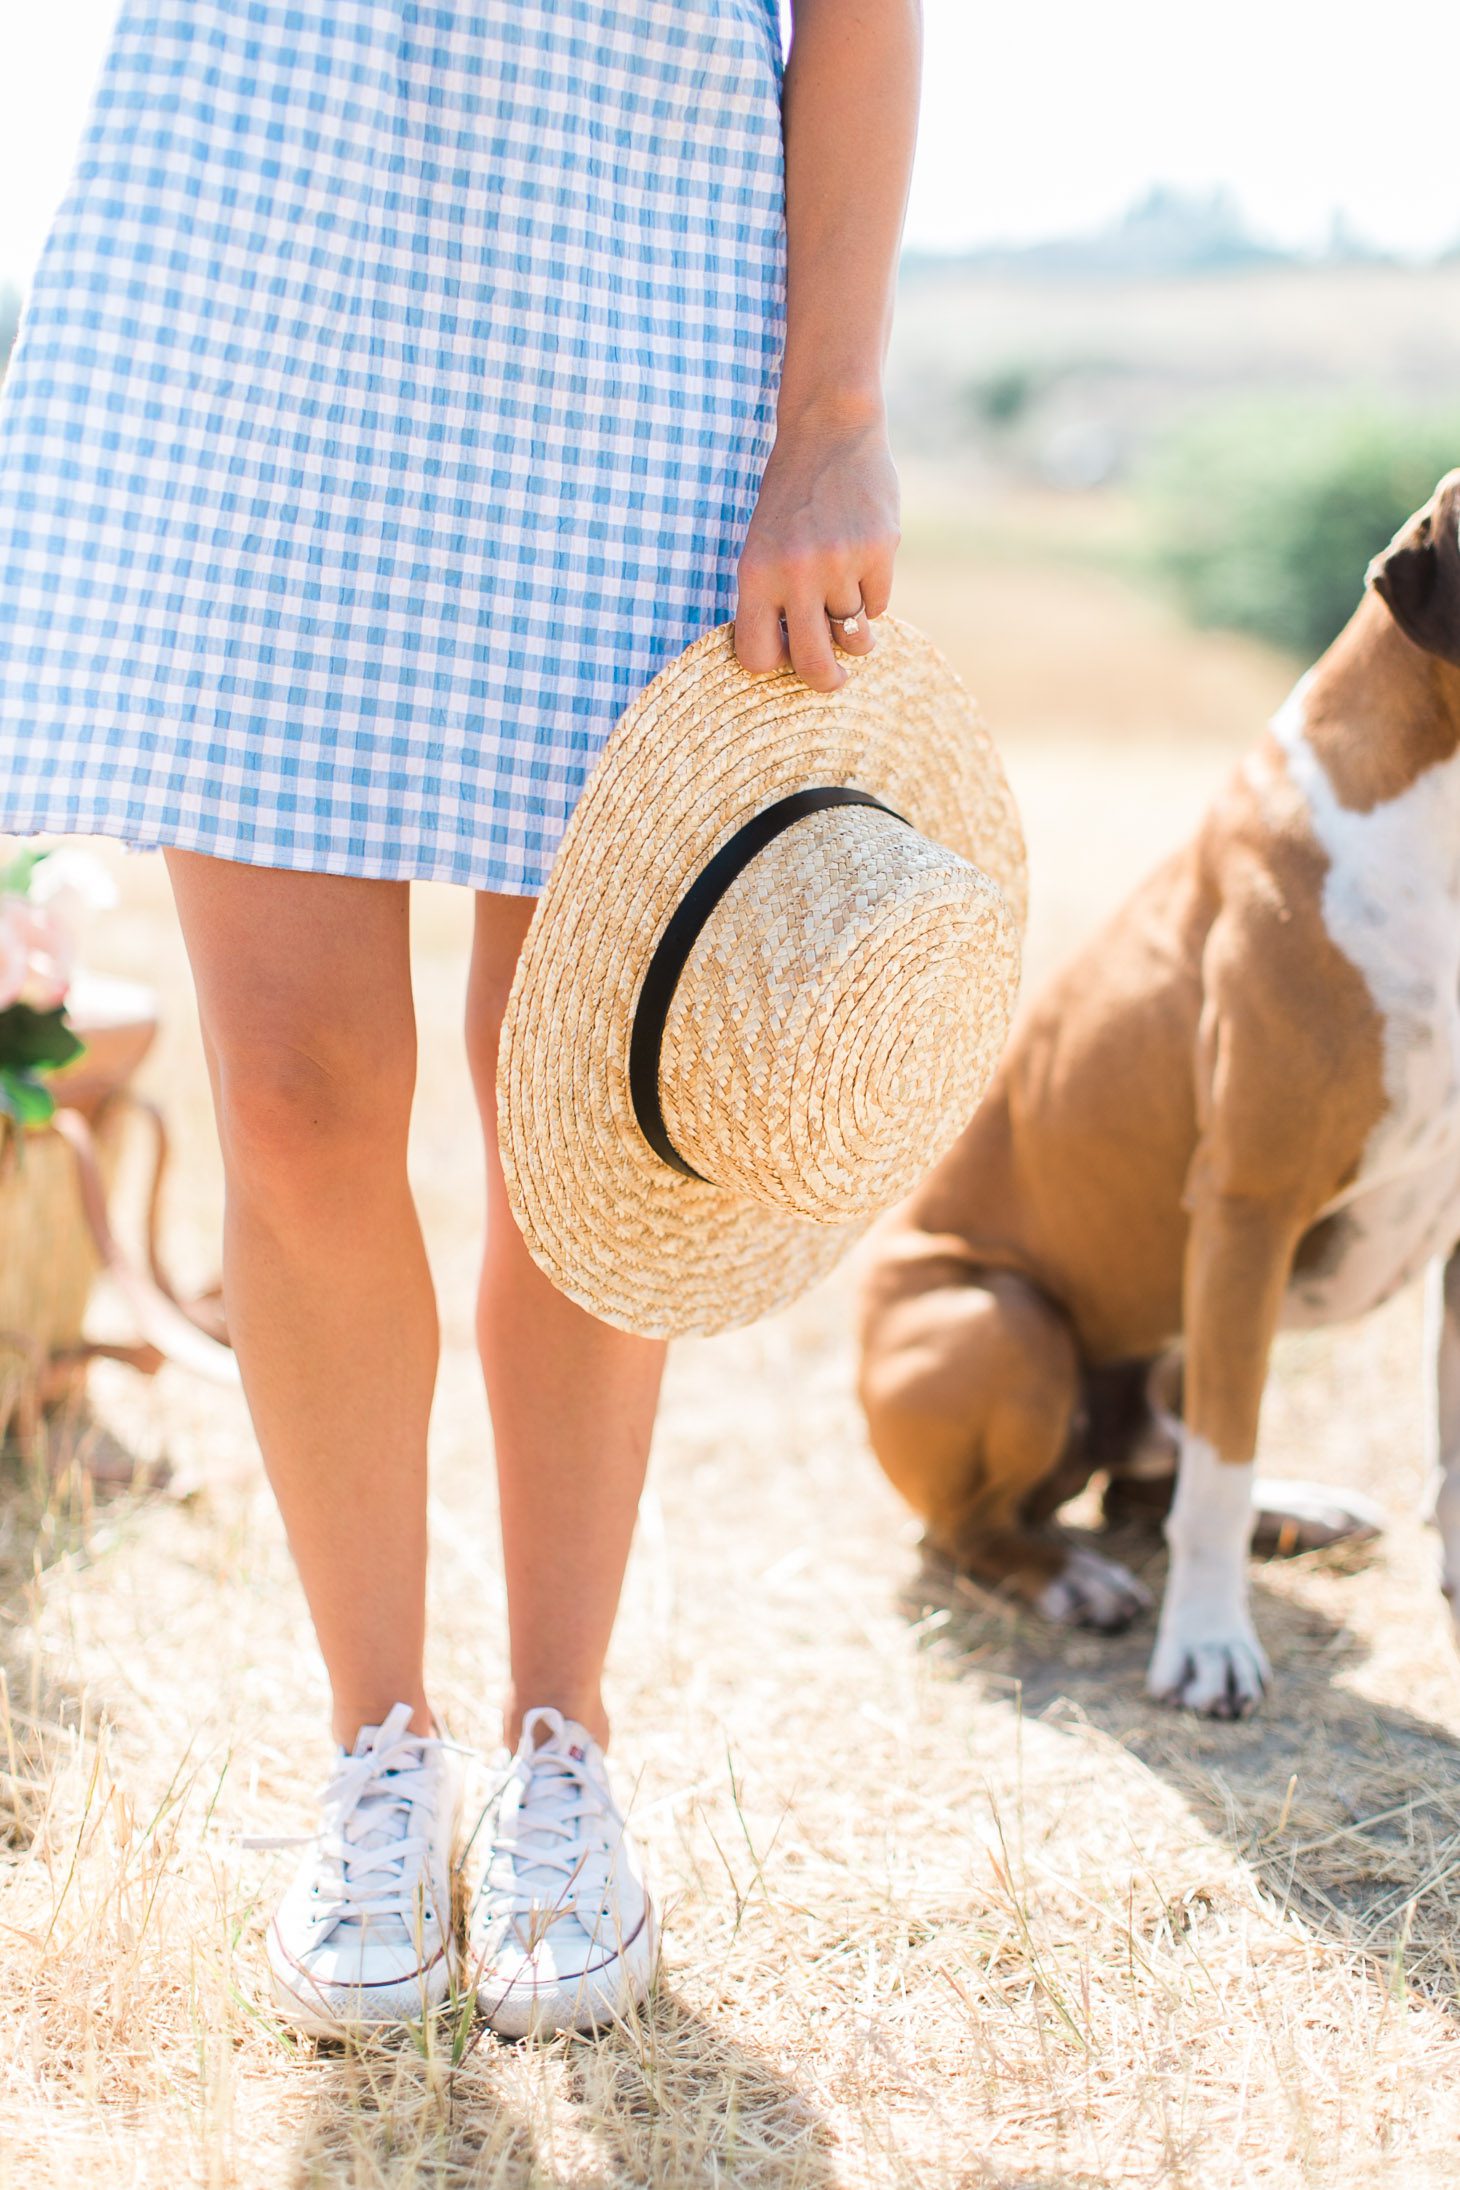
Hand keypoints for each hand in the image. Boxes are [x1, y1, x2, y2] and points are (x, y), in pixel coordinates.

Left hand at [733, 401, 899, 692]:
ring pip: (852, 631)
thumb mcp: (761, 545)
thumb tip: (796, 662)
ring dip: (853, 622)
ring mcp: (840, 564)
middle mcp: (796, 574)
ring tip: (847, 593)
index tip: (785, 659)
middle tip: (836, 680)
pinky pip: (880, 605)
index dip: (772, 666)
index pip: (757, 657)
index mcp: (756, 575)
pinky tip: (864, 559)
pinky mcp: (880, 552)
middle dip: (827, 681)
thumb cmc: (790, 499)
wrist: (830, 432)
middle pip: (812, 664)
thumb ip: (772, 600)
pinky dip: (874, 593)